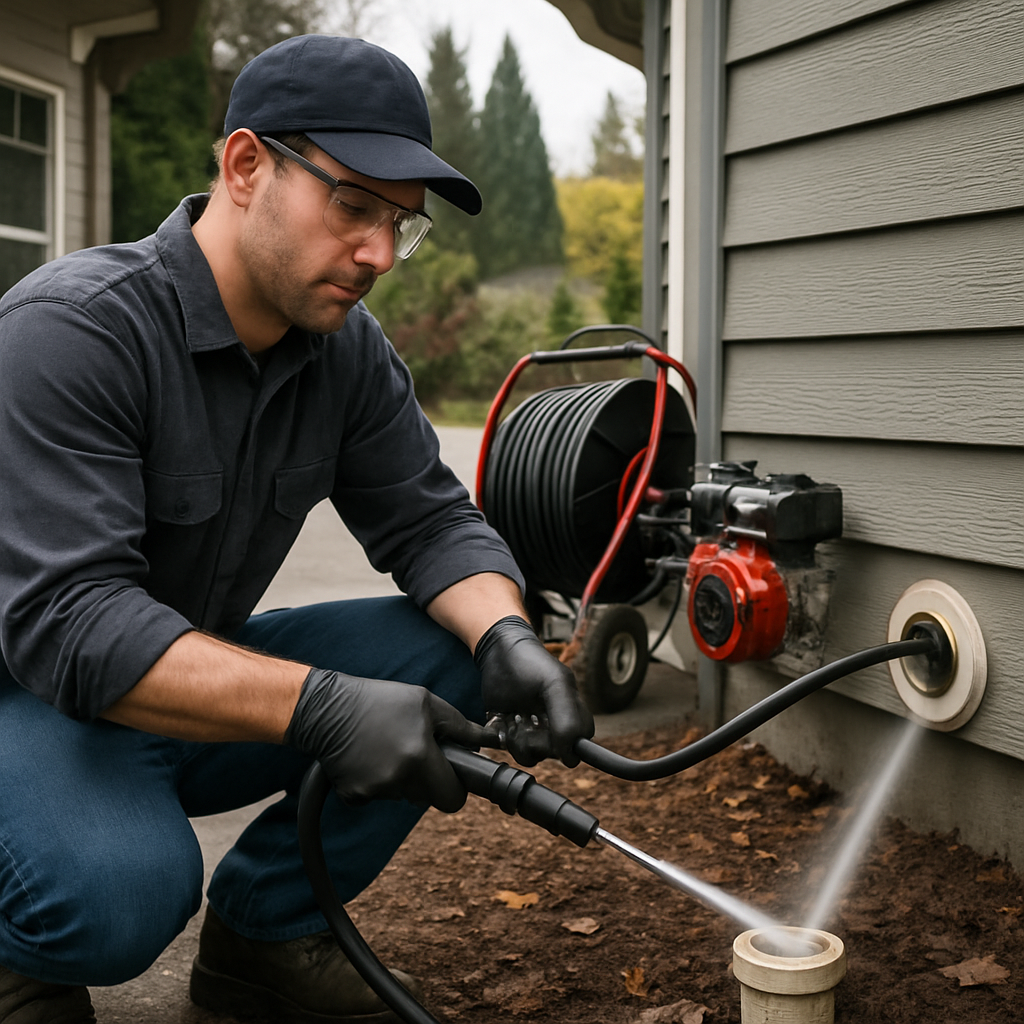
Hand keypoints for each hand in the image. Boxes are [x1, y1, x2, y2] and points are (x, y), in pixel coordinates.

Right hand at [285, 668, 493, 811]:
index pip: (451, 798)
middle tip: (415, 755)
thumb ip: (461, 726)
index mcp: (420, 756)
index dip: (455, 790)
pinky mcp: (354, 795)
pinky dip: (376, 783)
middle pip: (427, 799)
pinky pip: (377, 797)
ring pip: (403, 797)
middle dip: (427, 782)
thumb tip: (492, 740)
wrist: (326, 708)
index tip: (450, 779)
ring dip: (402, 780)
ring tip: (388, 748)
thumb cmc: (380, 700)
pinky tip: (368, 758)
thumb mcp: (424, 703)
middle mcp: (398, 778)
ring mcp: (375, 790)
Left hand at [474, 616, 594, 766]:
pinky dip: (504, 738)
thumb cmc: (529, 662)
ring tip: (513, 716)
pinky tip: (503, 719)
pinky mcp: (513, 731)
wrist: (497, 651)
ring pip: (531, 754)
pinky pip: (512, 750)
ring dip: (517, 739)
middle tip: (526, 715)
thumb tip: (570, 755)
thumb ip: (568, 718)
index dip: (564, 743)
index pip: (579, 744)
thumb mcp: (554, 684)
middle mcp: (554, 724)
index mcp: (572, 712)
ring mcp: (533, 728)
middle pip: (552, 753)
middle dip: (535, 739)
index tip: (546, 726)